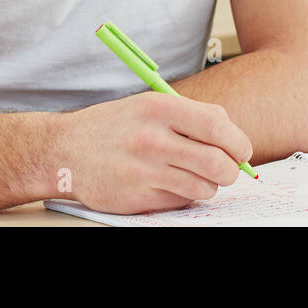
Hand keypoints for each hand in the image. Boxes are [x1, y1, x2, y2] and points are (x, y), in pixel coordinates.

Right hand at [52, 92, 253, 213]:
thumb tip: (233, 135)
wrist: (64, 151)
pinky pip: (181, 201)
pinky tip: (169, 183)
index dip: (238, 142)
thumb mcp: (149, 105)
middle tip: (228, 169)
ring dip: (208, 185)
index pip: (218, 126)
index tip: (242, 151)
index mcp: (158, 108)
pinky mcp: (137, 198)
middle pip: (217, 162)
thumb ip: (191, 116)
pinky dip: (184, 195)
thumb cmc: (113, 127)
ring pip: (203, 186)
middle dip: (231, 169)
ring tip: (194, 175)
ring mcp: (144, 171)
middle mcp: (152, 138)